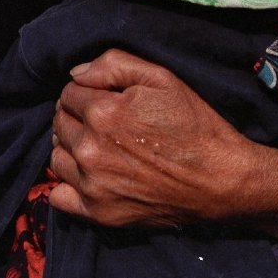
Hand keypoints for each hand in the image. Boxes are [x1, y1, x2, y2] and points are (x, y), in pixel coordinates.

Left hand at [49, 49, 277, 231]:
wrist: (221, 180)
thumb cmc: (195, 124)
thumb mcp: (162, 78)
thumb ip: (114, 65)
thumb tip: (76, 73)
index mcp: (103, 112)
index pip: (69, 92)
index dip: (85, 90)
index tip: (104, 96)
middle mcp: (90, 149)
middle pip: (60, 122)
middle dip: (75, 115)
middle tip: (102, 120)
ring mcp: (92, 184)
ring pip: (56, 156)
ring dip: (70, 146)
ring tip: (96, 145)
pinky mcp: (98, 213)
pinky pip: (58, 196)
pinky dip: (66, 184)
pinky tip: (87, 174)